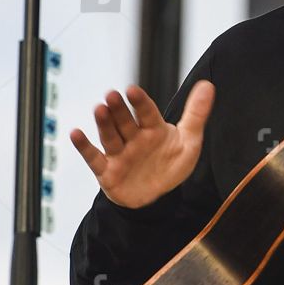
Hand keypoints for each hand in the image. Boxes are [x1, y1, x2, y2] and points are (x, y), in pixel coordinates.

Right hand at [68, 81, 214, 208]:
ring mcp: (119, 153)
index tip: (132, 90)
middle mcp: (134, 138)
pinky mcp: (108, 171)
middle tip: (112, 95)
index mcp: (153, 129)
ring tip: (99, 109)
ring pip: (110, 136)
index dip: (140, 102)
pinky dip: (84, 147)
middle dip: (119, 109)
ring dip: (104, 123)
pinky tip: (75, 134)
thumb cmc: (170, 165)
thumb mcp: (189, 141)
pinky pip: (94, 158)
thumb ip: (196, 114)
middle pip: (125, 122)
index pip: (146, 112)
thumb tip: (208, 85)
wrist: (157, 198)